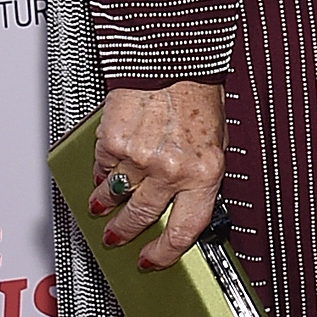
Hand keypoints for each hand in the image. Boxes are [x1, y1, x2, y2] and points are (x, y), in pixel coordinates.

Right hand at [90, 82, 225, 270]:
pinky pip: (102, 166)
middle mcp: (172, 170)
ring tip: (101, 207)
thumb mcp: (216, 142)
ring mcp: (140, 157)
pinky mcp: (114, 141)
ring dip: (105, 205)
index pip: (184, 232)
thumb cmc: (200, 94)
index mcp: (204, 174)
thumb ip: (200, 177)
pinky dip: (99, 172)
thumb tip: (186, 204)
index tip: (151, 260)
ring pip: (116, 195)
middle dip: (125, 232)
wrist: (175, 57)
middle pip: (142, 217)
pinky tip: (100, 173)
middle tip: (117, 236)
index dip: (164, 254)